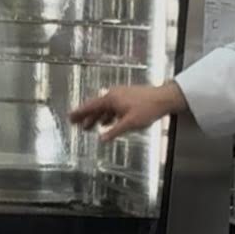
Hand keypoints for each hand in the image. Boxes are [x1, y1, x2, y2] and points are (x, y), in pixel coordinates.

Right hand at [69, 82, 187, 141]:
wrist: (164, 98)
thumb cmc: (148, 108)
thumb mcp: (129, 123)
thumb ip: (114, 131)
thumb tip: (102, 139)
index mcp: (111, 99)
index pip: (91, 106)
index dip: (80, 113)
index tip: (70, 117)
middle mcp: (114, 95)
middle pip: (96, 107)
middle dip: (85, 116)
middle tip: (75, 122)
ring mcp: (121, 96)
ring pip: (104, 108)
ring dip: (96, 117)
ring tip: (89, 126)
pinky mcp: (127, 98)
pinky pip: (112, 108)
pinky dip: (107, 116)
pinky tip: (107, 123)